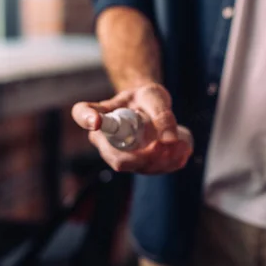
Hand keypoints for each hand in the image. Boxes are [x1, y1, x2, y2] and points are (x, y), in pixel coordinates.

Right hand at [72, 83, 192, 173]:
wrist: (151, 108)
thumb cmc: (146, 98)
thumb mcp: (155, 96)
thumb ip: (162, 113)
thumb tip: (170, 139)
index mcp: (100, 113)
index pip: (82, 114)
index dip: (87, 118)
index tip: (96, 120)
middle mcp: (104, 139)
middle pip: (117, 158)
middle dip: (146, 157)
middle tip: (168, 144)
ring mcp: (120, 155)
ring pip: (138, 167)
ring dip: (164, 160)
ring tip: (182, 143)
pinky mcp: (137, 165)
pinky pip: (153, 170)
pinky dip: (171, 162)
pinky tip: (183, 149)